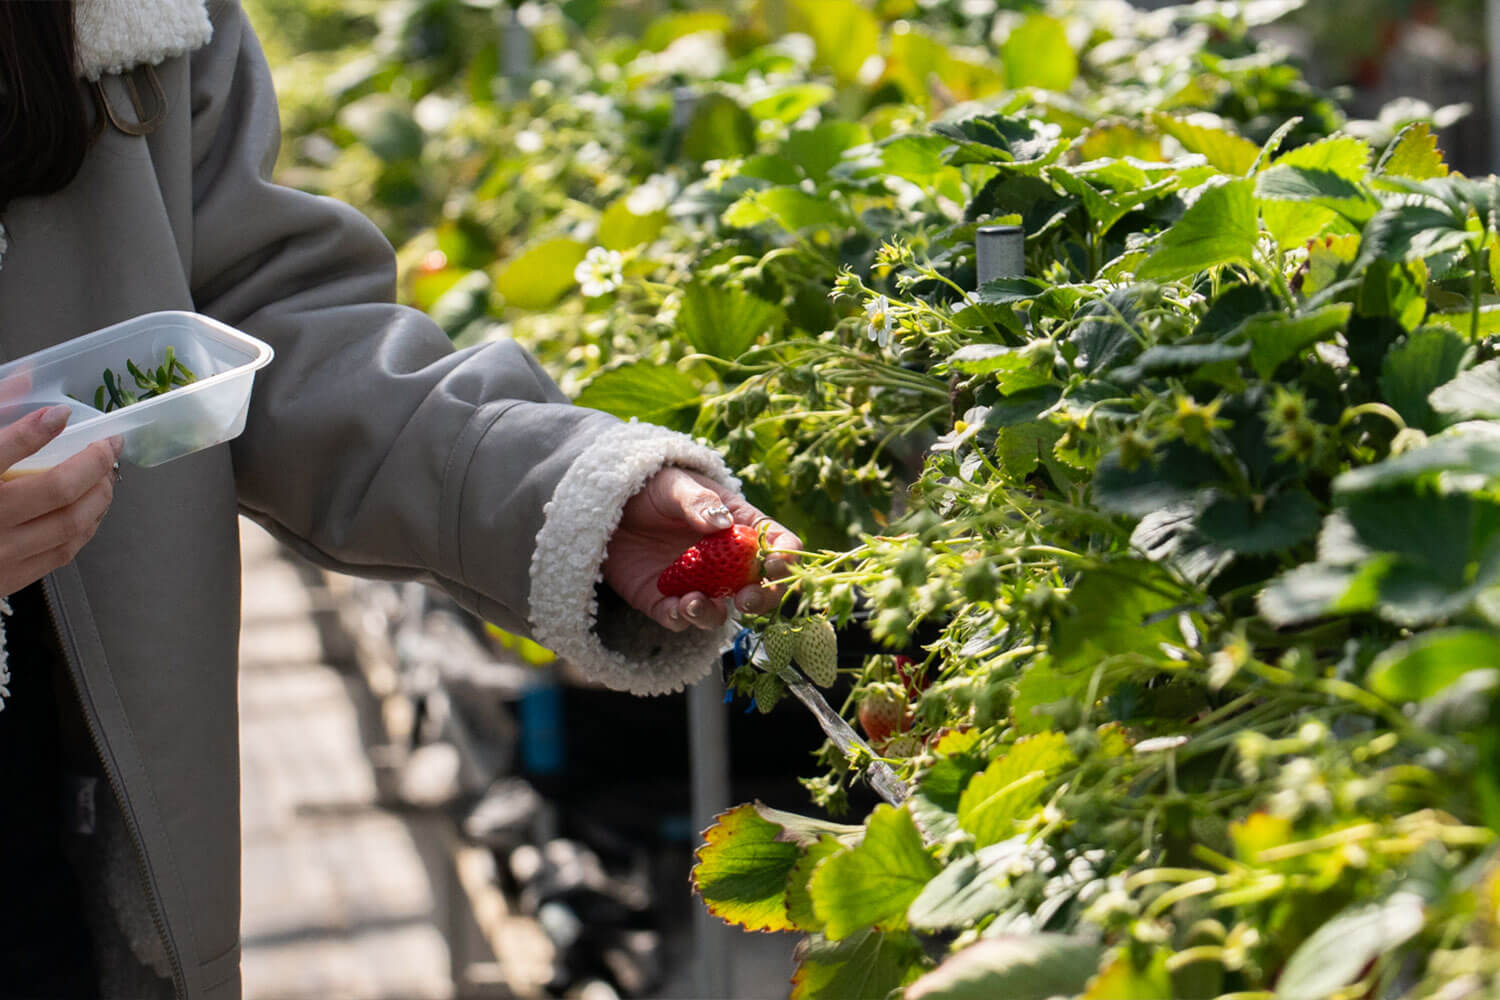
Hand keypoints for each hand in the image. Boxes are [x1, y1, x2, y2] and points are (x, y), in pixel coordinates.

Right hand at [0, 406, 121, 594]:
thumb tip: (25, 376)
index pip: (0, 451)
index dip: (35, 429)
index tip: (60, 414)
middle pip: (57, 489)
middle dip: (94, 464)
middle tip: (107, 446)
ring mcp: (0, 555)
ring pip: (70, 523)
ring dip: (99, 495)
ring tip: (106, 474)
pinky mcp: (10, 577)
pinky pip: (63, 551)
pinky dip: (85, 525)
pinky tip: (90, 508)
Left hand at [603, 467, 801, 631]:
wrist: (608, 505)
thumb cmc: (650, 486)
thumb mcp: (674, 484)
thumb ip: (697, 502)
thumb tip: (721, 523)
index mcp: (739, 526)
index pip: (777, 544)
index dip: (784, 557)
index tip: (774, 566)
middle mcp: (723, 561)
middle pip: (758, 588)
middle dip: (760, 599)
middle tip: (747, 600)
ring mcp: (695, 583)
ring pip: (718, 611)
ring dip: (713, 614)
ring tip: (696, 603)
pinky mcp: (663, 599)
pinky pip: (679, 618)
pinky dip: (681, 618)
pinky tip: (676, 608)